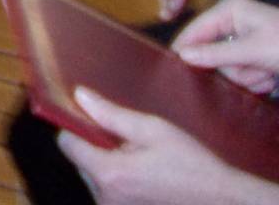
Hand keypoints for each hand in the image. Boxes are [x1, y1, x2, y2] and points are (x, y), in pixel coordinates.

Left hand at [57, 88, 258, 204]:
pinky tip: (146, 179)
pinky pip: (110, 195)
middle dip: (96, 149)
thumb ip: (111, 114)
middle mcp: (106, 199)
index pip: (67, 145)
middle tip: (129, 144)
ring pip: (95, 180)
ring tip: (142, 163)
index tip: (90, 121)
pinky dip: (120, 184)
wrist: (224, 202)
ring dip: (109, 168)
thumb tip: (80, 96)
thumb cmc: (193, 166)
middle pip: (80, 163)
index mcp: (110, 174)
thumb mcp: (154, 130)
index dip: (75, 128)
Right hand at [173, 0, 278, 94]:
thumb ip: (216, 54)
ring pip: (229, 68)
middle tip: (255, 70)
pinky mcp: (255, 58)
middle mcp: (234, 23)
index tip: (172, 67)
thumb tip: (182, 56)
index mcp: (230, 10)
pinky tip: (273, 77)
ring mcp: (245, 41)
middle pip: (212, 53)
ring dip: (250, 77)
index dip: (185, 47)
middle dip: (235, 68)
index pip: (195, 29)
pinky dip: (258, 80)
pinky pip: (243, 75)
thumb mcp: (254, 50)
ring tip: (269, 74)